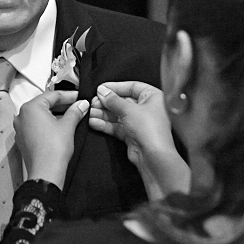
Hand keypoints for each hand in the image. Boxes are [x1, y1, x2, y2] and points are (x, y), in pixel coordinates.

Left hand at [14, 91, 89, 187]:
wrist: (46, 172)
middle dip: (62, 105)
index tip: (80, 97)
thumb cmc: (54, 147)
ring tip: (72, 116)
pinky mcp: (23, 140)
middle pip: (45, 104)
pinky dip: (48, 124)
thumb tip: (82, 104)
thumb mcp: (68, 125)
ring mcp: (20, 128)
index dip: (69, 95)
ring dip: (56, 114)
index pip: (52, 95)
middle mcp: (22, 116)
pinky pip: (36, 126)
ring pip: (40, 116)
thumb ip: (75, 111)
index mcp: (31, 107)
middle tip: (78, 105)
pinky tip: (61, 127)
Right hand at [89, 82, 189, 199]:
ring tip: (90, 112)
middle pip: (123, 101)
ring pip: (118, 115)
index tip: (101, 88)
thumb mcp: (129, 109)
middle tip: (93, 102)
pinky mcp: (132, 135)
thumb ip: (113, 100)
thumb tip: (103, 91)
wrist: (153, 157)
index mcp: (153, 97)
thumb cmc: (151, 131)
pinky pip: (116, 126)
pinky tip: (94, 122)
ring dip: (103, 113)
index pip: (132, 86)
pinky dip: (105, 124)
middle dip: (106, 102)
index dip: (115, 87)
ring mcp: (139, 122)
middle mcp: (147, 109)